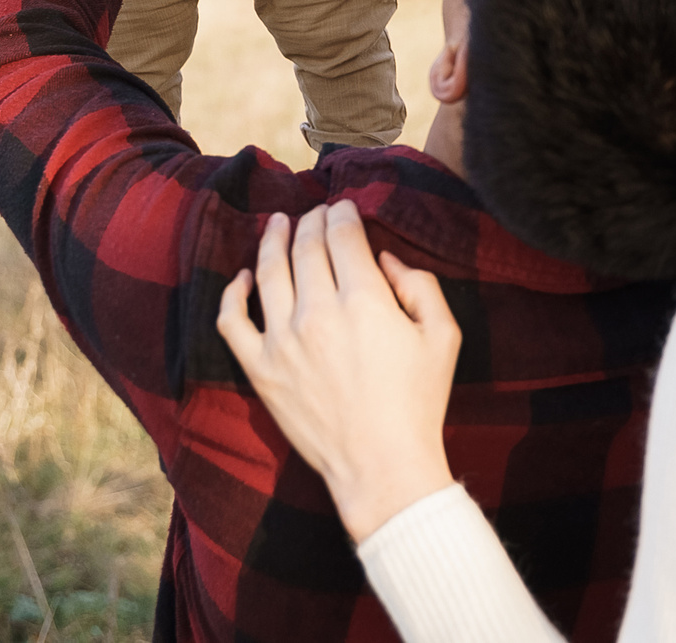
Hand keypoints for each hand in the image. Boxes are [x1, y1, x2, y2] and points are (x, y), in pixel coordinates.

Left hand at [218, 203, 461, 542]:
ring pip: (269, 271)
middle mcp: (318, 313)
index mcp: (364, 301)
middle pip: (306, 247)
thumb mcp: (442, 336)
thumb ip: (420, 286)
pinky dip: (234, 292)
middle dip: (312, 222)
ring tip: (278, 223)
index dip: (342, 215)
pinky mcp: (261, 369)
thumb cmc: (418, 403)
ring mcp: (283, 341)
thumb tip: (384, 260)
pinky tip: (244, 277)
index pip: (343, 237)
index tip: (343, 208)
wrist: (382, 466)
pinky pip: (233, 321)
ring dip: (273, 239)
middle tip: (315, 213)